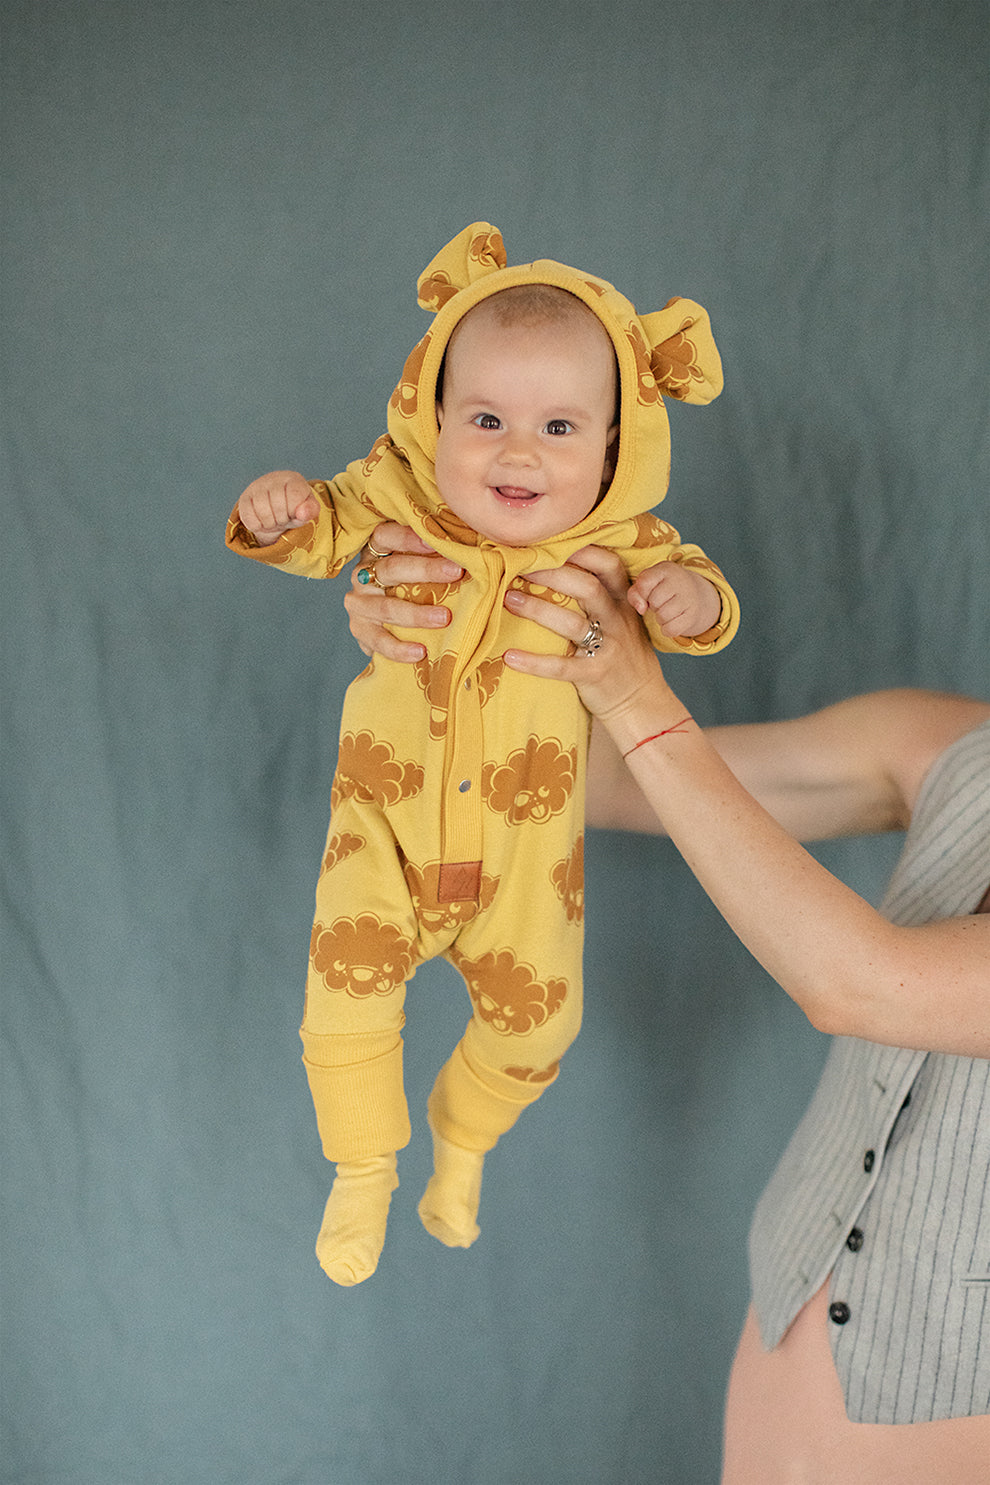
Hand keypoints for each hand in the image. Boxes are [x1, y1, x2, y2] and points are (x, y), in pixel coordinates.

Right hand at [237, 470, 319, 545]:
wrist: (276, 512)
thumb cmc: (295, 509)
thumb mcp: (308, 510)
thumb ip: (310, 510)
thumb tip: (302, 513)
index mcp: (293, 479)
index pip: (295, 495)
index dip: (295, 510)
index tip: (295, 511)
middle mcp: (273, 479)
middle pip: (278, 506)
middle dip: (283, 518)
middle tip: (284, 517)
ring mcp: (256, 487)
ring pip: (263, 513)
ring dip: (271, 523)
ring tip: (274, 518)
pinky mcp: (244, 499)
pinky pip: (250, 519)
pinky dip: (258, 526)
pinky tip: (263, 520)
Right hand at [344, 523, 463, 660]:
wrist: (381, 622)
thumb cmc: (410, 585)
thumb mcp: (417, 564)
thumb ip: (435, 555)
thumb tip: (476, 545)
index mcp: (376, 551)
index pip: (385, 536)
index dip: (408, 537)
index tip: (437, 540)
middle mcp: (363, 575)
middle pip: (391, 569)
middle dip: (426, 570)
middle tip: (457, 572)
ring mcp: (359, 604)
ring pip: (386, 607)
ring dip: (417, 614)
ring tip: (445, 618)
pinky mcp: (360, 631)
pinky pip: (379, 641)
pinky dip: (399, 648)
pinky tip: (421, 651)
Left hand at [503, 546, 684, 749]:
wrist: (640, 701)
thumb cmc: (621, 654)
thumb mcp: (619, 619)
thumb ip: (598, 595)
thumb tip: (552, 565)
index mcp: (622, 602)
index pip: (609, 566)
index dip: (582, 550)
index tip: (550, 540)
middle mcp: (618, 620)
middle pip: (587, 587)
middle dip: (552, 573)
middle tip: (519, 566)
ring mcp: (608, 648)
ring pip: (573, 623)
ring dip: (538, 609)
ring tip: (508, 599)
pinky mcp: (595, 675)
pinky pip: (562, 667)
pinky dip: (534, 662)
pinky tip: (509, 656)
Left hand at [626, 561, 721, 636]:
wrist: (694, 596)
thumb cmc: (662, 590)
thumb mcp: (646, 586)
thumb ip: (635, 594)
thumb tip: (641, 609)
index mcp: (665, 569)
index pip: (644, 583)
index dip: (642, 593)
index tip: (648, 593)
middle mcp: (680, 580)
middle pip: (654, 601)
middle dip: (653, 606)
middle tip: (661, 602)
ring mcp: (689, 598)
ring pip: (663, 616)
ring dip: (660, 618)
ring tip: (666, 611)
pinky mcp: (693, 615)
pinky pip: (671, 629)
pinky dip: (667, 629)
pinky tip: (671, 621)